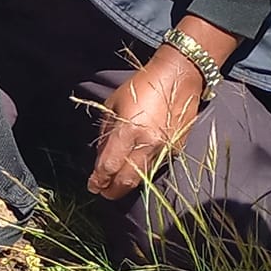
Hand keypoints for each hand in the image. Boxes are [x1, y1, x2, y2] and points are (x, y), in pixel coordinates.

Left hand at [87, 47, 201, 199]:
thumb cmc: (140, 86)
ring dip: (127, 184)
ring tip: (116, 185)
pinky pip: (155, 166)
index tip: (92, 186)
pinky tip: (135, 170)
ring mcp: (165, 148)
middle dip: (112, 191)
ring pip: (142, 177)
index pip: (109, 165)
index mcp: (129, 130)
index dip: (98, 179)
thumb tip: (100, 158)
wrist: (178, 77)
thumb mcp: (113, 105)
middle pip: (126, 180)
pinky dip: (143, 172)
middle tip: (103, 193)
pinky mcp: (177, 149)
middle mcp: (148, 143)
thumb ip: (106, 134)